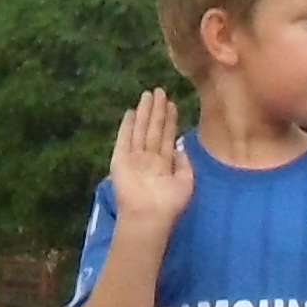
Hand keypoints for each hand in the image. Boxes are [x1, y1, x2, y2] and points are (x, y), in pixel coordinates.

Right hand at [105, 90, 195, 233]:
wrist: (148, 216)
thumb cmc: (169, 203)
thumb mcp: (186, 182)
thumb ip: (184, 164)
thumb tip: (181, 148)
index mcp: (165, 164)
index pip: (168, 136)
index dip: (170, 120)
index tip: (172, 104)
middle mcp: (150, 158)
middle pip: (154, 129)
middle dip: (157, 110)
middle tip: (160, 90)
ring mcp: (135, 158)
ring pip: (141, 130)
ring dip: (145, 113)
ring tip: (148, 94)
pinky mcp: (120, 160)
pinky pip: (124, 139)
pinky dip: (127, 126)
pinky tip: (130, 112)